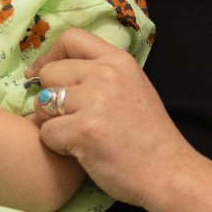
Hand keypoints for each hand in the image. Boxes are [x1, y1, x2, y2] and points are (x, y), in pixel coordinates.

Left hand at [26, 28, 201, 207]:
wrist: (169, 173)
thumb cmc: (148, 137)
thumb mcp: (132, 88)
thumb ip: (100, 75)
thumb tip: (54, 72)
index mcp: (119, 61)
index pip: (71, 38)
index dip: (50, 56)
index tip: (42, 74)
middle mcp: (106, 74)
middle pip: (49, 72)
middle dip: (48, 96)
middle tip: (66, 117)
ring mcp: (95, 101)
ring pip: (42, 103)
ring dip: (51, 122)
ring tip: (76, 136)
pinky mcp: (84, 130)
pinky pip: (46, 132)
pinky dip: (56, 146)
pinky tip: (80, 152)